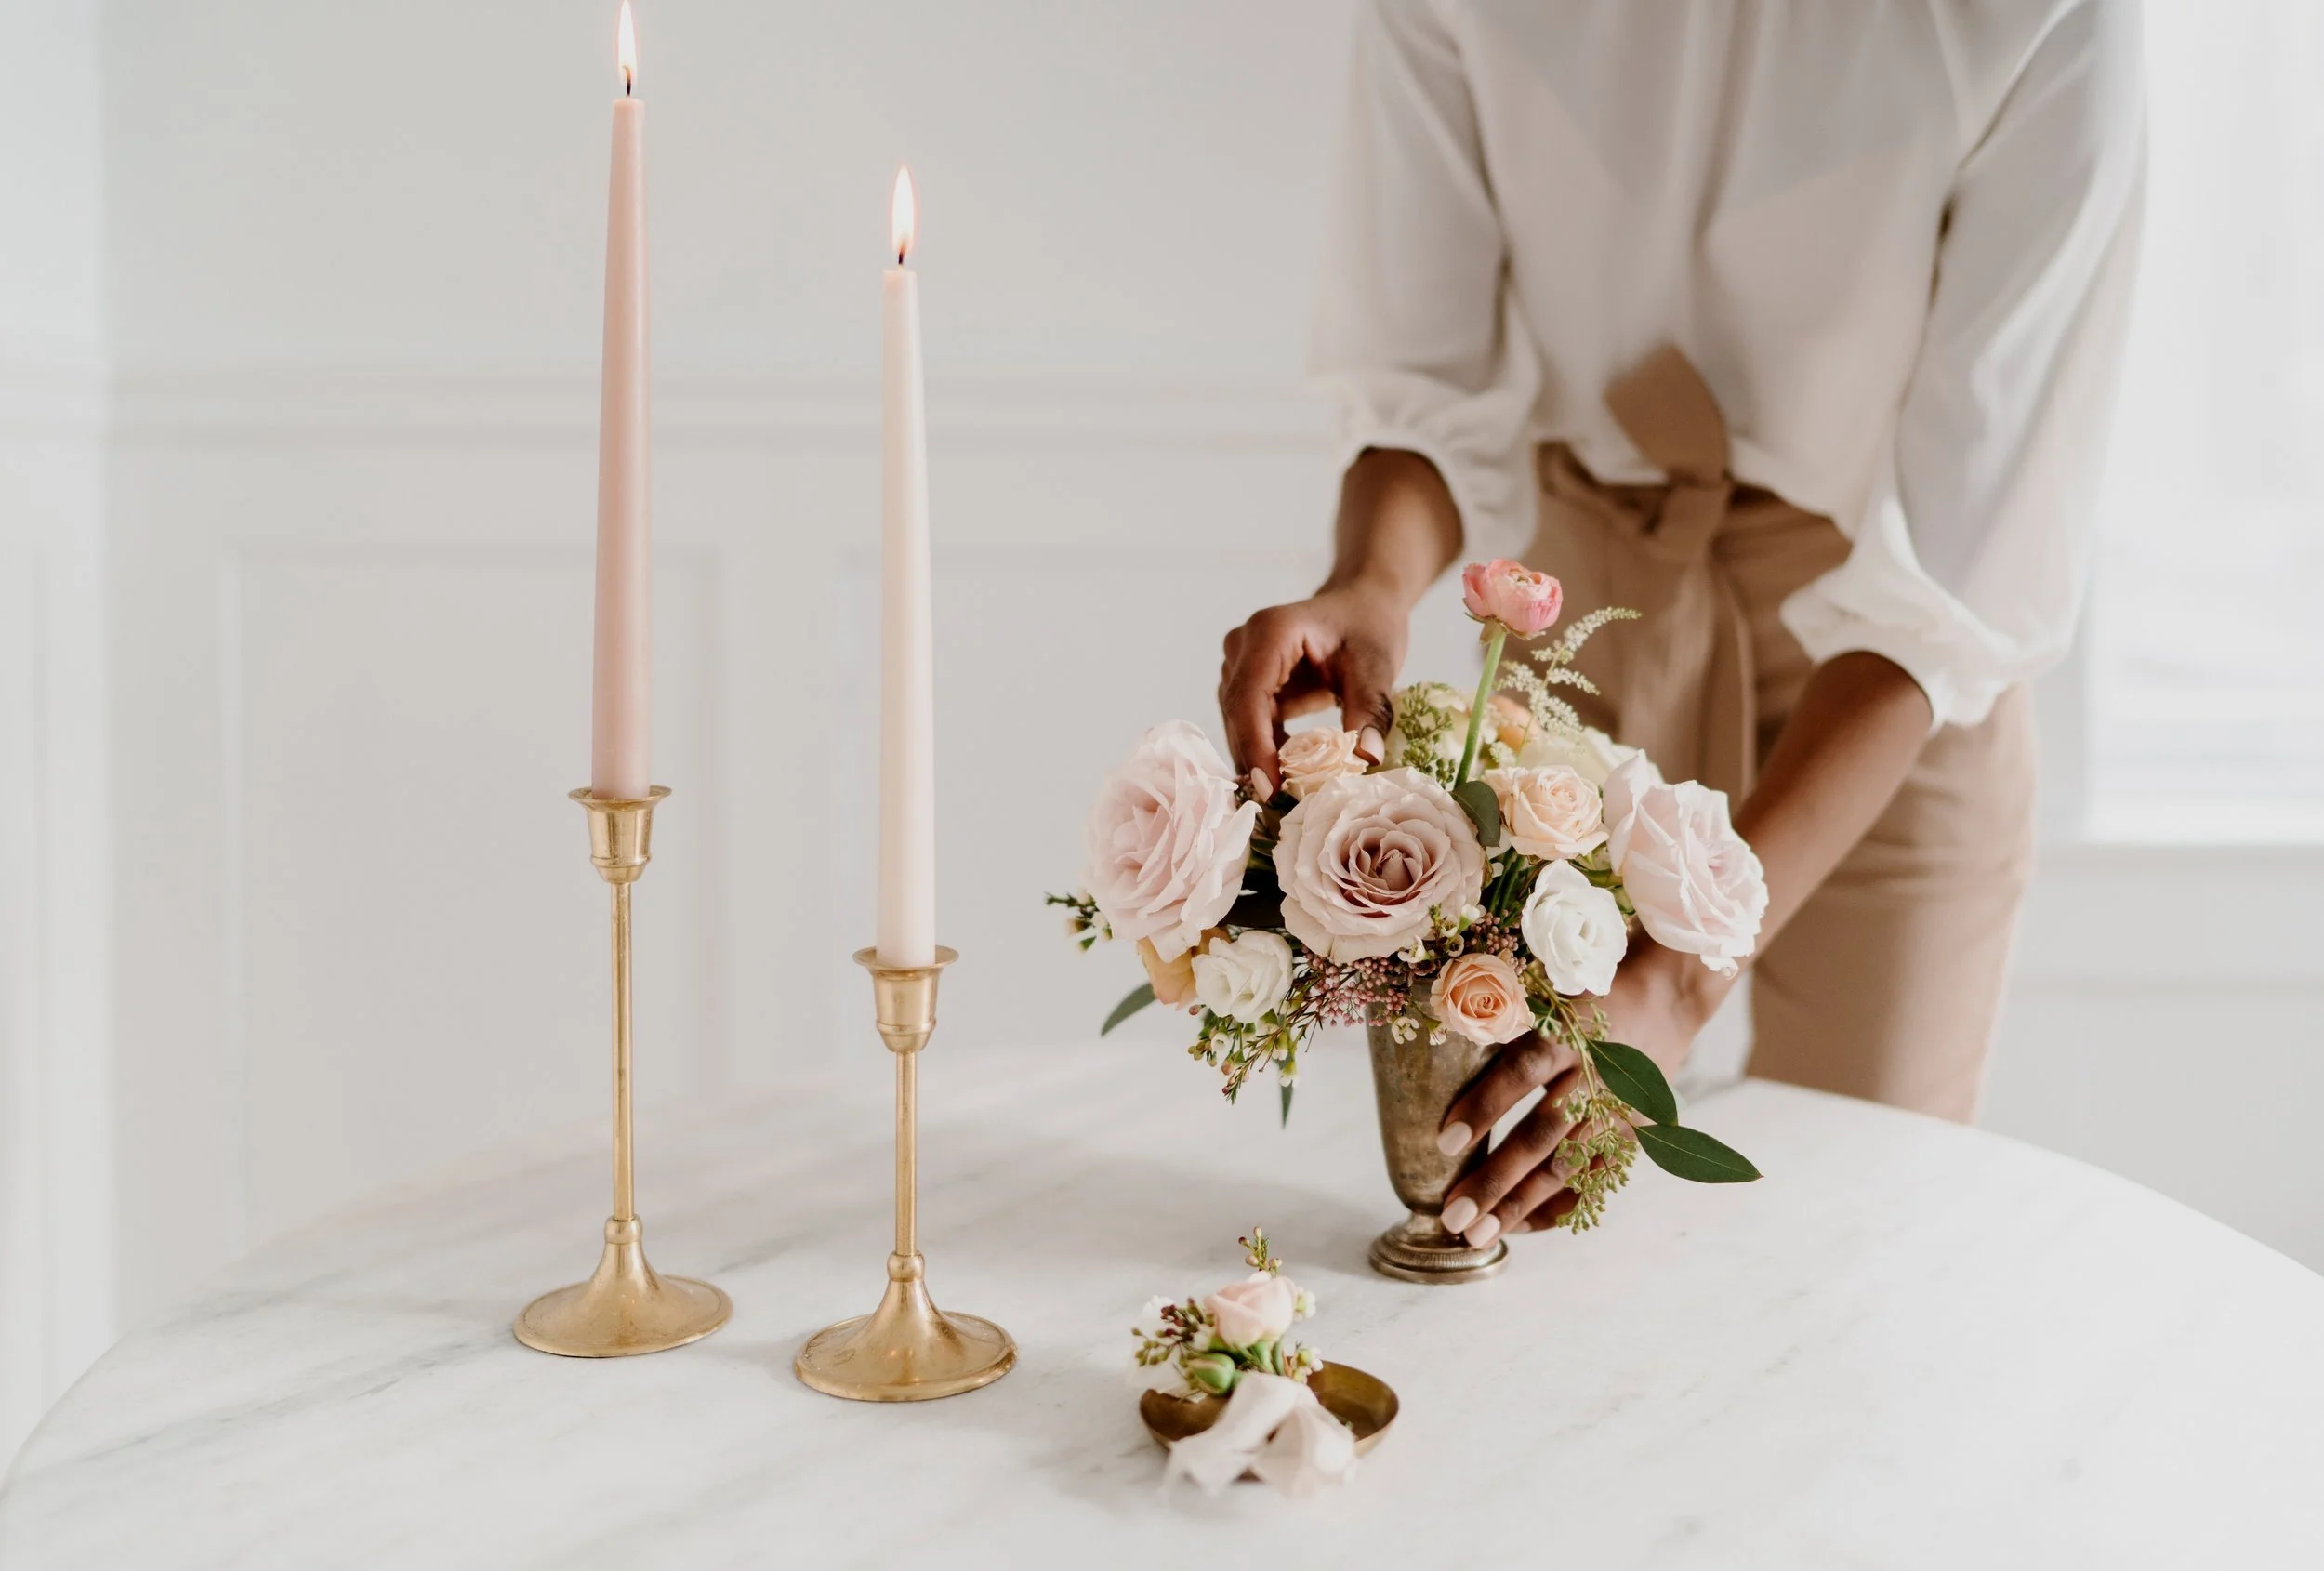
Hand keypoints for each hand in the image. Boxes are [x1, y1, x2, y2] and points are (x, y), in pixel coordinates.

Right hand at [1217, 583, 1406, 790]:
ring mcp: (1240, 663)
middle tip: (1279, 806)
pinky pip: (1248, 722)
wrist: (1361, 605)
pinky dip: (1266, 750)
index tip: (1270, 787)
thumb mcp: (1378, 664)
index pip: (1249, 695)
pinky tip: (1288, 777)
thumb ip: (1371, 708)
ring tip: (1286, 798)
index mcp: (1272, 631)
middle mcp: (1244, 644)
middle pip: (1237, 712)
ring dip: (1259, 757)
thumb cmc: (1368, 626)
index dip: (1255, 744)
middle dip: (1255, 759)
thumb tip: (1367, 757)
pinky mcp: (1247, 682)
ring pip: (1237, 721)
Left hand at [1435, 941, 1726, 1245]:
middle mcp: (1594, 1077)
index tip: (1445, 1143)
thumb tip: (1434, 1041)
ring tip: (1475, 1235)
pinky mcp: (1629, 1136)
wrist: (1664, 1001)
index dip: (1485, 1107)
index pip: (1523, 1072)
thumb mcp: (1543, 996)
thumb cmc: (1582, 998)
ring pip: (1566, 1168)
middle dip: (1496, 1181)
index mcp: (1569, 1033)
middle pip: (1543, 1136)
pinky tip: (1517, 1226)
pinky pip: (1590, 1181)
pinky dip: (1555, 1206)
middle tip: (1453, 1215)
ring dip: (1519, 1205)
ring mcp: (1616, 1112)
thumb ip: (1498, 1020)